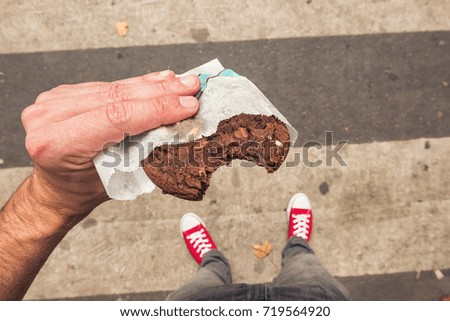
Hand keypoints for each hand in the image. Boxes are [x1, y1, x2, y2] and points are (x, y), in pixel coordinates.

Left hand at [21, 70, 199, 226]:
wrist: (56, 187)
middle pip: (117, 97)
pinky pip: (108, 86)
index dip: (156, 109)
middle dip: (160, 93)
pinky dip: (136, 85)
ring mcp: (54, 101)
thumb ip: (143, 150)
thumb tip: (177, 126)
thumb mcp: (116, 178)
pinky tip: (157, 82)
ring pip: (115, 87)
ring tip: (180, 83)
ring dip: (153, 85)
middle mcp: (50, 117)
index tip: (186, 106)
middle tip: (190, 88)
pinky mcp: (65, 94)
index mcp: (57, 143)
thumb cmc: (82, 189)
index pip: (117, 118)